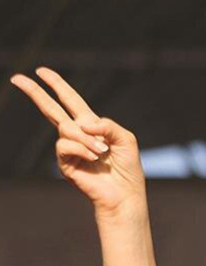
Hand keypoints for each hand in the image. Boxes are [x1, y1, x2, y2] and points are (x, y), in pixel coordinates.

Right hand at [9, 67, 146, 218]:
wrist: (125, 194)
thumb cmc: (128, 168)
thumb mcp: (125, 139)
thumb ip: (108, 125)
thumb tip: (83, 124)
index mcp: (92, 126)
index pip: (71, 101)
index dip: (57, 85)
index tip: (41, 71)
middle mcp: (77, 135)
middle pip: (52, 109)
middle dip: (35, 93)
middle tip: (17, 78)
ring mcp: (70, 150)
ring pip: (66, 129)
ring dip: (86, 139)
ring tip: (102, 152)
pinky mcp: (65, 163)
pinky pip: (65, 145)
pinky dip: (82, 148)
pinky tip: (94, 158)